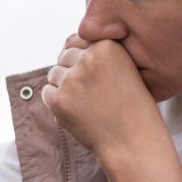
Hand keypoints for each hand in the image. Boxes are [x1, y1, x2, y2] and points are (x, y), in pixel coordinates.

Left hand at [40, 33, 167, 163]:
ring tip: (85, 103)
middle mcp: (89, 58)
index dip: (79, 57)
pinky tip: (76, 112)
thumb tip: (64, 49)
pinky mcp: (60, 100)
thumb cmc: (132, 107)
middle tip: (89, 93)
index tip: (89, 74)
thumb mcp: (125, 68)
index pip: (75, 40)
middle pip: (63, 57)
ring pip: (54, 74)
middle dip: (72, 72)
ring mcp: (72, 79)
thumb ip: (98, 55)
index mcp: (108, 46)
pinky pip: (47, 93)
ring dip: (63, 87)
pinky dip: (56, 102)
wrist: (134, 141)